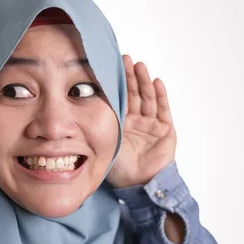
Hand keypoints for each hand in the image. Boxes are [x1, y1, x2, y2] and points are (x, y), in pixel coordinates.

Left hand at [106, 55, 176, 187]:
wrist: (138, 184)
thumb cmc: (119, 168)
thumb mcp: (105, 141)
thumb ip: (98, 124)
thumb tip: (78, 106)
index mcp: (121, 123)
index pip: (119, 97)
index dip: (117, 82)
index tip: (112, 65)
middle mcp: (136, 121)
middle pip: (134, 94)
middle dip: (130, 76)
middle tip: (125, 59)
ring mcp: (151, 125)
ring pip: (148, 98)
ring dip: (144, 81)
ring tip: (139, 66)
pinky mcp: (165, 130)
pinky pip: (163, 110)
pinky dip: (161, 95)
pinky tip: (157, 82)